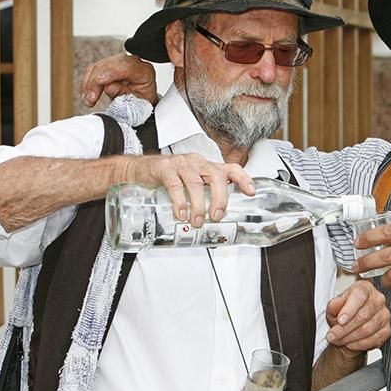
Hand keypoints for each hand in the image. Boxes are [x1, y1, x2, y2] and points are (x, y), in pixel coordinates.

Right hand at [81, 53, 158, 107]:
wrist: (142, 100)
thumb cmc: (142, 102)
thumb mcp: (138, 104)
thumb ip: (124, 95)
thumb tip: (108, 87)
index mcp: (144, 71)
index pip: (126, 66)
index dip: (111, 72)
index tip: (99, 81)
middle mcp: (132, 62)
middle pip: (109, 65)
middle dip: (95, 82)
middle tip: (91, 99)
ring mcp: (119, 62)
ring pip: (98, 66)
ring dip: (89, 83)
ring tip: (89, 100)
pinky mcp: (108, 65)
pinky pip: (93, 70)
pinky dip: (87, 82)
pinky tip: (87, 94)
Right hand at [120, 154, 253, 226]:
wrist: (139, 170)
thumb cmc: (169, 179)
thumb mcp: (190, 185)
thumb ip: (203, 200)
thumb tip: (215, 227)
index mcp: (207, 167)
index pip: (231, 169)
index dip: (243, 179)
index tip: (251, 192)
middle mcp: (197, 163)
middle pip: (215, 176)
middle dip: (220, 198)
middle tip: (216, 216)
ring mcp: (180, 164)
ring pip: (195, 182)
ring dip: (198, 205)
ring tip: (196, 221)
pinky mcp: (163, 168)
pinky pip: (174, 184)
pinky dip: (179, 201)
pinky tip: (181, 213)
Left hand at [324, 280, 390, 352]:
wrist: (349, 328)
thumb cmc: (343, 314)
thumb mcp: (333, 307)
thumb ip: (334, 305)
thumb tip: (336, 304)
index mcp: (364, 288)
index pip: (359, 296)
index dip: (349, 310)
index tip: (340, 321)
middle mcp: (378, 299)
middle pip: (363, 315)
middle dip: (345, 328)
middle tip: (332, 335)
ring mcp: (385, 315)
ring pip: (367, 329)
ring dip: (350, 338)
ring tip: (338, 340)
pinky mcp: (387, 330)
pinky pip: (374, 339)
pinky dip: (359, 344)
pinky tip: (350, 344)